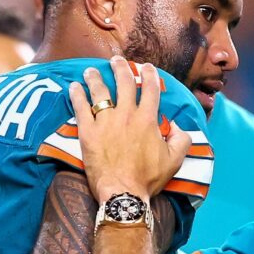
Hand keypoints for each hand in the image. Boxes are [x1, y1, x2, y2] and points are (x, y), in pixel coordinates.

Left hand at [69, 56, 190, 203]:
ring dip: (95, 78)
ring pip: (99, 92)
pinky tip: (73, 87)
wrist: (122, 192)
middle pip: (123, 83)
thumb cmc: (148, 178)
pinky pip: (80, 108)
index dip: (149, 75)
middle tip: (116, 60)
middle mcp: (126, 115)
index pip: (150, 89)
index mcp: (147, 119)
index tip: (147, 67)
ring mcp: (105, 122)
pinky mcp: (87, 131)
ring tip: (91, 70)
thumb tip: (177, 127)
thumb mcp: (174, 160)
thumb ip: (181, 140)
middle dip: (121, 68)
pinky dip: (76, 95)